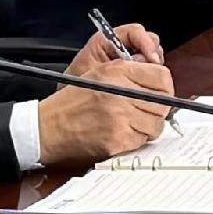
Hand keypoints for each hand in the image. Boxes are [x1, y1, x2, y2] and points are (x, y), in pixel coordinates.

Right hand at [37, 29, 173, 165]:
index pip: (162, 76)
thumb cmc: (72, 102)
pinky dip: (136, 139)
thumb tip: (161, 81)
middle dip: (158, 108)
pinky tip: (122, 133)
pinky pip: (142, 140)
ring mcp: (119, 118)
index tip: (160, 92)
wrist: (48, 127)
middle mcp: (120, 93)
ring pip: (156, 125)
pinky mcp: (117, 140)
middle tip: (146, 110)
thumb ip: (131, 73)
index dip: (164, 86)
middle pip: (163, 103)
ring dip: (148, 126)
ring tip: (131, 122)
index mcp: (117, 72)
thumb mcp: (100, 74)